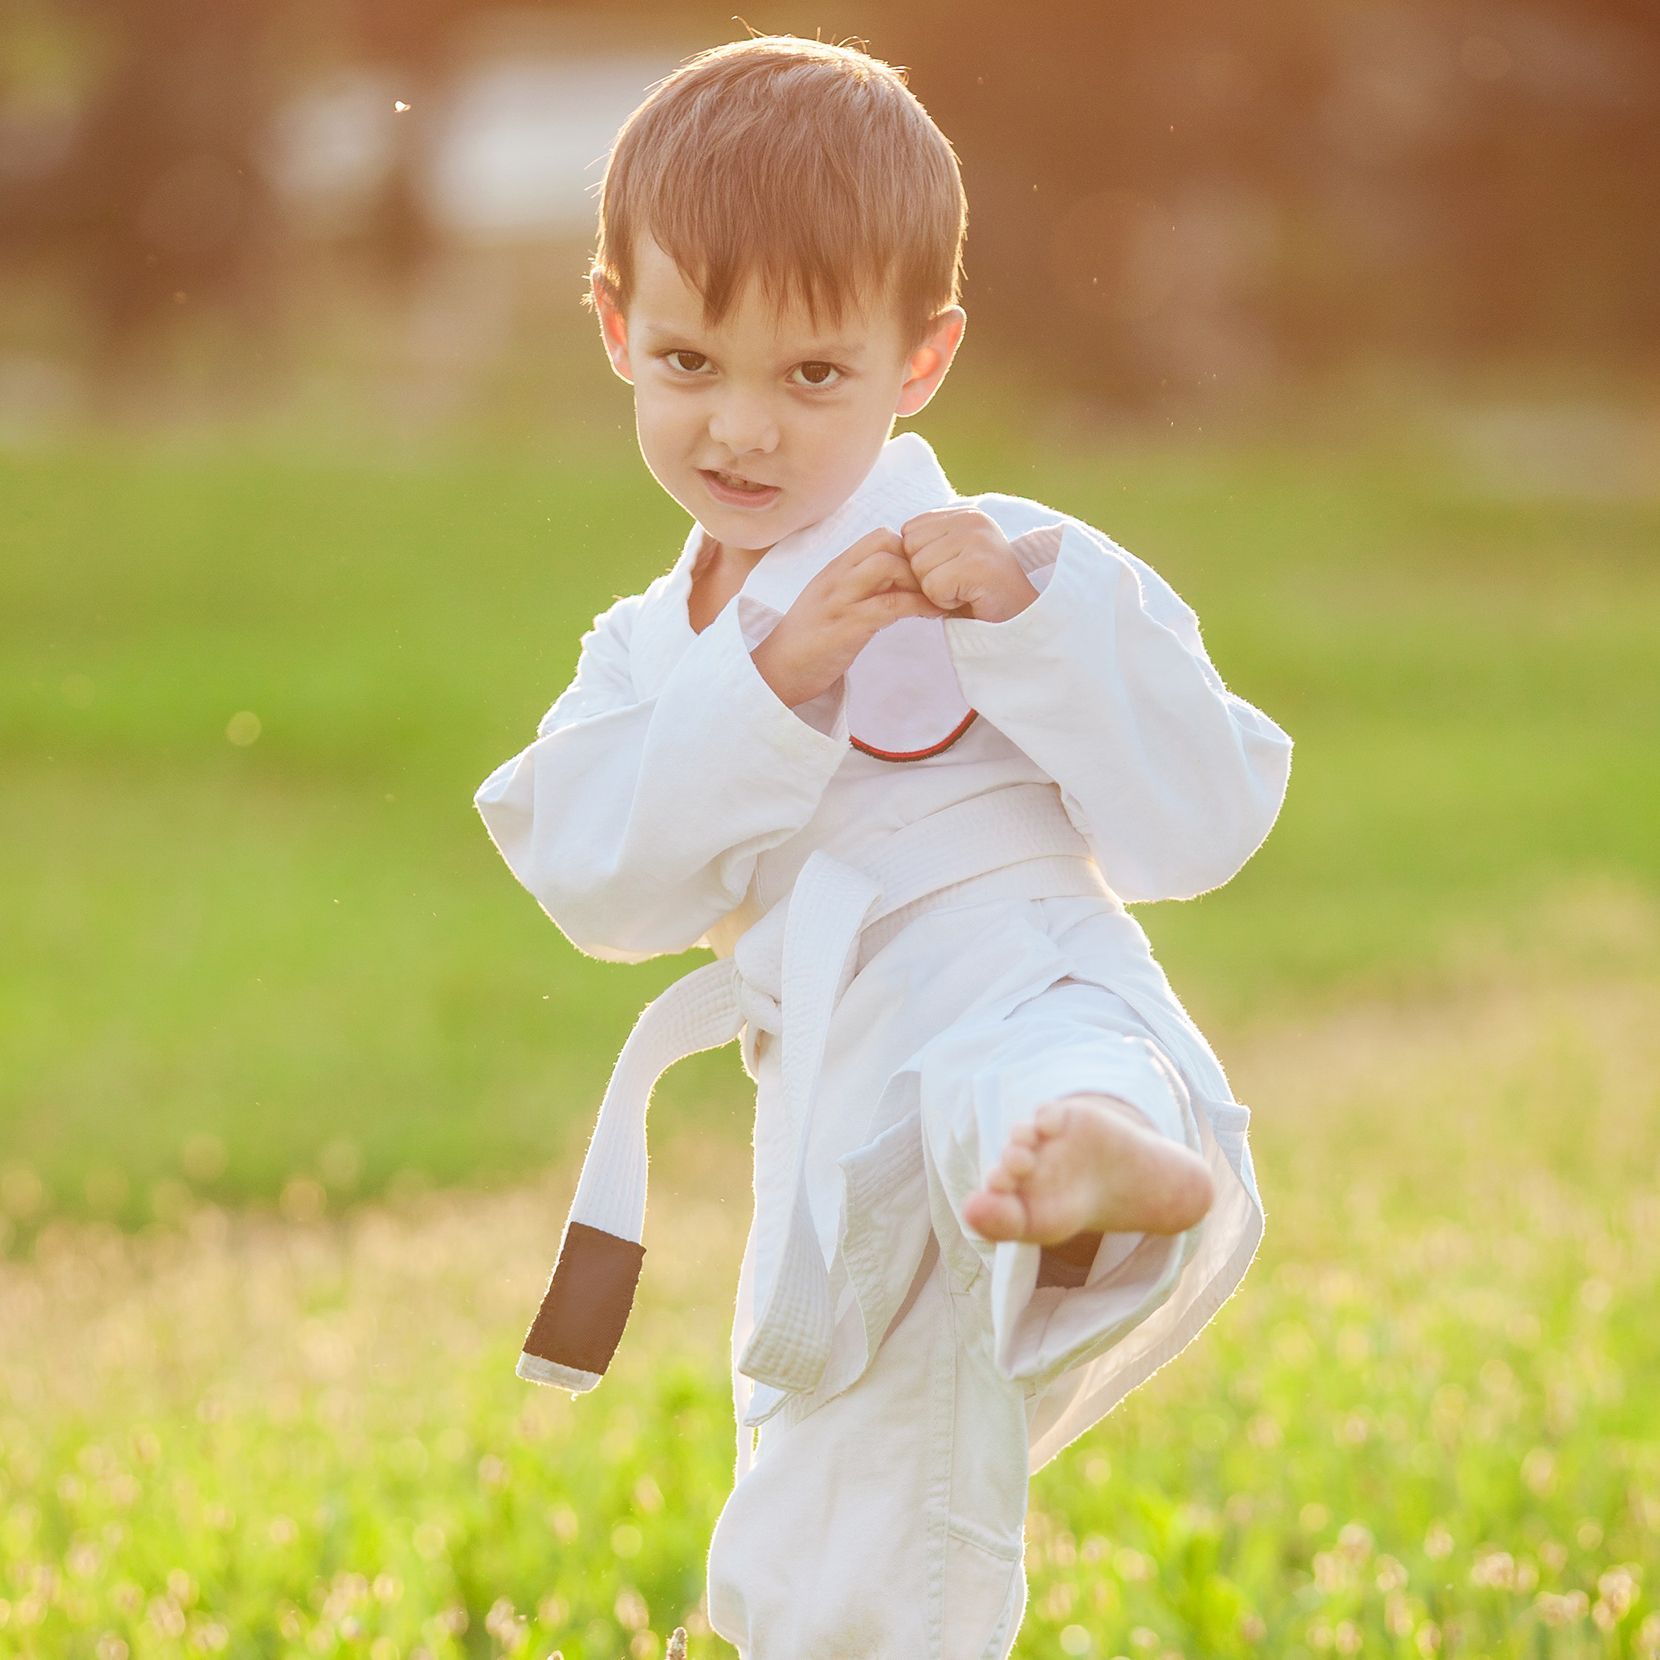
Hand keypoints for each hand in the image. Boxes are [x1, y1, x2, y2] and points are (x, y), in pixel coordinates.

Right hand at [750, 528, 950, 708]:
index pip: (878, 537)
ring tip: (937, 600)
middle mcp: (837, 578)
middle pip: (886, 543)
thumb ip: (860, 587)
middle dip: (917, 560)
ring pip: (888, 567)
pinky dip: (919, 606)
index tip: (925, 574)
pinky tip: (932, 615)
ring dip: (920, 582)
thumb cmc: (809, 640)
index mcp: (835, 570)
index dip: (908, 549)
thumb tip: (899, 580)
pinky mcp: (847, 627)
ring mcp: (840, 601)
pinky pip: (891, 605)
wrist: (776, 673)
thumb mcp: (833, 602)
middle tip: (934, 586)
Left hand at [899, 508, 1038, 622]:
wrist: (1020, 620)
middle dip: (926, 575)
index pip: (909, 531)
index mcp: (963, 513)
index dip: (922, 560)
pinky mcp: (977, 564)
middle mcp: (972, 519)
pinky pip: (932, 587)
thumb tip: (888, 546)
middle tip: (958, 584)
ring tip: (965, 590)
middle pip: (910, 548)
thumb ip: (926, 544)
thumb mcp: (951, 558)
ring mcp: (977, 539)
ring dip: (935, 590)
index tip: (951, 572)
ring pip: (919, 568)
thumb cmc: (979, 594)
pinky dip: (945, 602)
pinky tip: (969, 599)